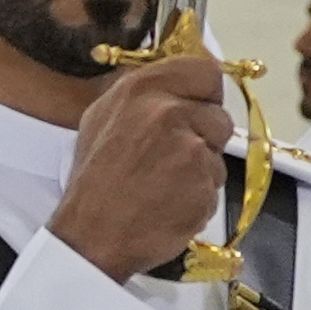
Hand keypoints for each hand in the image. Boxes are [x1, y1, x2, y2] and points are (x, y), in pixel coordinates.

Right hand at [44, 51, 235, 279]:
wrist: (92, 237)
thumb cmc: (94, 184)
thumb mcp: (102, 120)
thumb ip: (144, 96)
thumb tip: (177, 83)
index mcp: (141, 90)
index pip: (205, 72)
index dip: (205, 94)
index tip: (199, 107)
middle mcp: (168, 112)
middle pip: (218, 117)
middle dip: (204, 137)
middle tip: (173, 158)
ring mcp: (190, 149)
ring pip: (218, 155)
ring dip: (201, 171)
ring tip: (164, 185)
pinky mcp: (203, 183)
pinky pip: (214, 187)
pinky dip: (197, 198)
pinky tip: (169, 203)